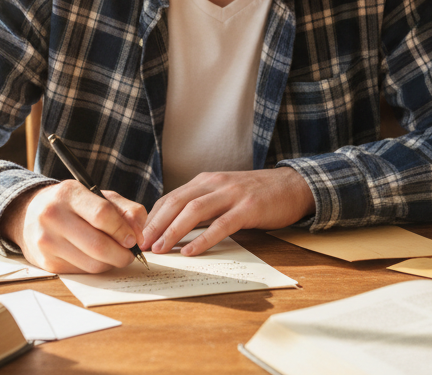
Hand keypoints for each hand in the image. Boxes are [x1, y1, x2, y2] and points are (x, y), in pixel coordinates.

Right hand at [0, 180, 146, 273]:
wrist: (29, 214)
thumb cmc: (72, 204)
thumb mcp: (98, 196)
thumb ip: (126, 209)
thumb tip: (139, 234)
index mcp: (68, 193)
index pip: (102, 214)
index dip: (122, 230)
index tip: (133, 238)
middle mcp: (53, 216)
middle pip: (98, 245)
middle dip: (122, 254)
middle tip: (130, 254)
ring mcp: (47, 241)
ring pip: (91, 263)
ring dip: (110, 263)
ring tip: (115, 255)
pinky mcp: (46, 262)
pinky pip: (81, 272)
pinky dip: (95, 268)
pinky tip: (96, 258)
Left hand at [142, 168, 315, 256]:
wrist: (292, 186)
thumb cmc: (256, 194)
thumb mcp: (224, 193)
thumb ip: (202, 205)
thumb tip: (174, 227)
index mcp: (206, 180)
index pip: (171, 198)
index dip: (153, 217)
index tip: (139, 235)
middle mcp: (215, 183)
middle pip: (177, 203)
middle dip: (156, 225)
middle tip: (141, 245)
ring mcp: (232, 194)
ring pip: (194, 212)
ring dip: (173, 231)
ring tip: (160, 249)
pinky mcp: (248, 208)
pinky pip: (221, 225)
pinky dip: (204, 239)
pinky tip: (191, 251)